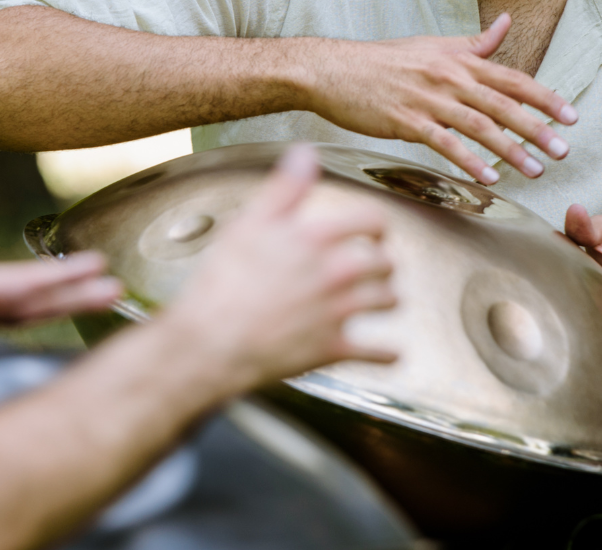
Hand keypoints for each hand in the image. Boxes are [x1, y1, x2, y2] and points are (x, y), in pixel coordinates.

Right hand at [162, 145, 398, 387]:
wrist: (210, 342)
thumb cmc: (222, 283)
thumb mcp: (248, 224)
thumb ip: (284, 188)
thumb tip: (306, 153)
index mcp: (316, 239)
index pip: (371, 220)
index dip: (376, 224)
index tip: (375, 231)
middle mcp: (336, 273)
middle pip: (385, 263)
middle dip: (384, 264)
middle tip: (378, 267)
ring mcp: (337, 313)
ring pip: (388, 302)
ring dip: (389, 300)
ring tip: (385, 301)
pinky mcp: (333, 349)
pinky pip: (378, 353)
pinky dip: (388, 354)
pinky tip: (391, 354)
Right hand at [298, 14, 577, 184]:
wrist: (333, 71)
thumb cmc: (382, 62)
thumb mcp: (432, 46)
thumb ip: (474, 44)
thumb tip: (504, 24)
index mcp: (459, 60)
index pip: (512, 79)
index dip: (544, 98)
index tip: (571, 117)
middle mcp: (449, 77)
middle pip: (503, 105)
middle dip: (537, 129)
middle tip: (563, 151)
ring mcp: (428, 99)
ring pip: (479, 126)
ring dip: (510, 150)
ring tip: (534, 170)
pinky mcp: (406, 121)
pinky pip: (443, 143)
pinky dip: (468, 161)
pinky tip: (487, 178)